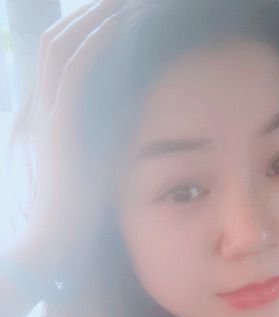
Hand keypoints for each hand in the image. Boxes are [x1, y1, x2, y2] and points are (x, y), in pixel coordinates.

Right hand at [12, 0, 123, 262]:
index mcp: (54, 111)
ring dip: (94, 22)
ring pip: (65, 49)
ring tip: (124, 3)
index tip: (119, 15)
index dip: (88, 29)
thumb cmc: (86, 203)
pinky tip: (118, 28)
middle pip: (61, 42)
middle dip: (90, 16)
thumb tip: (138, 104)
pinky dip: (95, 47)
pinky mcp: (61, 126)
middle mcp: (46, 105)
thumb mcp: (99, 157)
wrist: (63, 237)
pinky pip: (76, 74)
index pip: (65, 55)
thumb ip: (109, 129)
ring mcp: (50, 113)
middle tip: (120, 0)